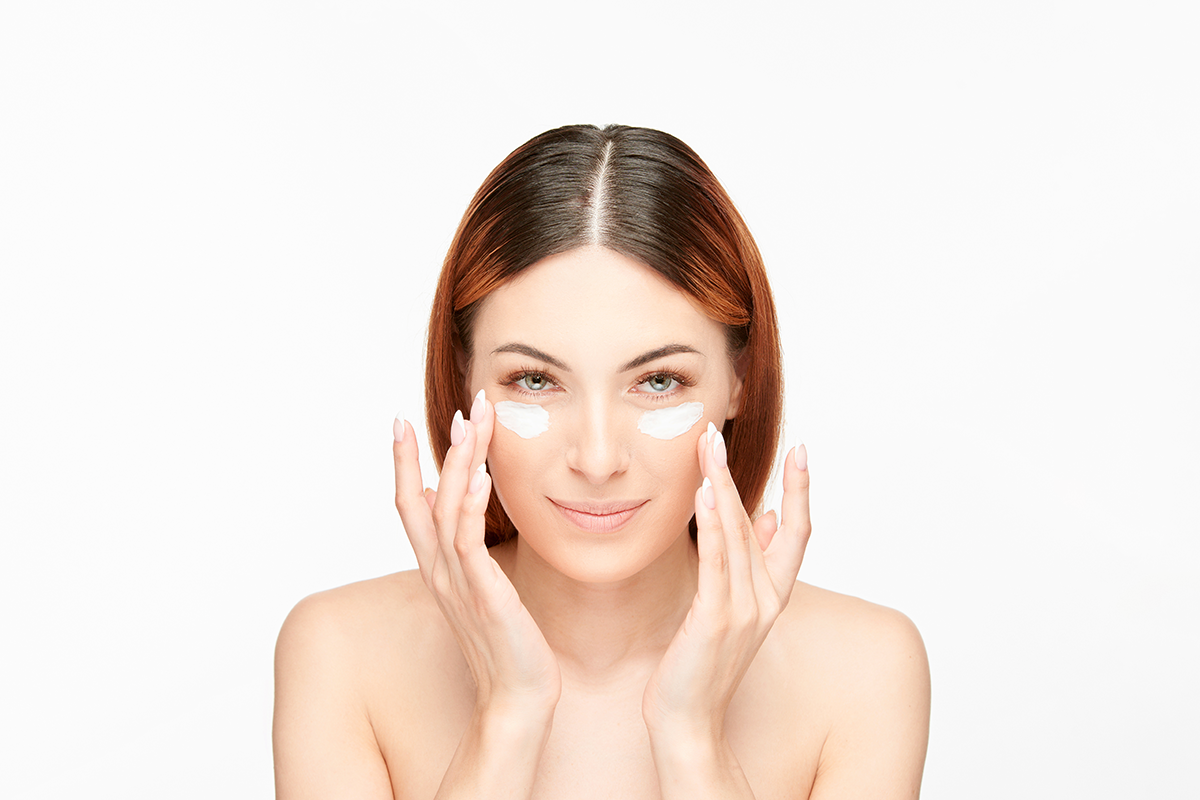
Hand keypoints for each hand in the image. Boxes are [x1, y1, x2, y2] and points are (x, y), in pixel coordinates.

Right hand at [393, 391, 561, 715]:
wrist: (519, 698)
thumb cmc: (508, 645)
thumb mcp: (482, 590)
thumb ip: (468, 553)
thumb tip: (457, 513)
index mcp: (439, 570)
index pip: (410, 506)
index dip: (402, 464)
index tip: (400, 422)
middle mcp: (440, 573)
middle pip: (424, 499)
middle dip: (437, 449)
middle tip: (462, 407)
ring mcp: (458, 585)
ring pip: (446, 512)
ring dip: (459, 463)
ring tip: (472, 423)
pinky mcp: (484, 597)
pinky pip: (470, 545)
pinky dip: (471, 508)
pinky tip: (480, 477)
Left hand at [642, 423, 810, 742]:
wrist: (688, 722)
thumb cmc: (701, 666)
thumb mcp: (733, 611)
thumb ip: (752, 564)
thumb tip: (765, 517)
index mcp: (771, 596)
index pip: (797, 534)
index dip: (801, 492)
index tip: (802, 451)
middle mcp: (764, 600)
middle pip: (759, 523)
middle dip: (738, 473)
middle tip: (716, 431)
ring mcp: (743, 611)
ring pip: (736, 535)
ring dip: (721, 486)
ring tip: (707, 447)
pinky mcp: (714, 621)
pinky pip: (717, 564)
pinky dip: (714, 527)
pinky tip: (706, 495)